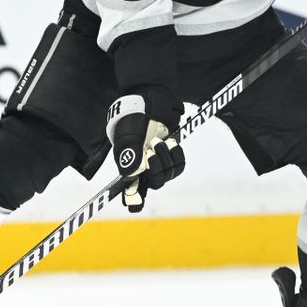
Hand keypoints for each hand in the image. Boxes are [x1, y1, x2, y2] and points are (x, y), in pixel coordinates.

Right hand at [106, 93, 185, 212]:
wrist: (150, 101)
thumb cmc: (134, 118)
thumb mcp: (129, 134)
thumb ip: (129, 153)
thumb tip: (130, 175)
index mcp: (128, 166)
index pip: (130, 192)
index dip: (133, 200)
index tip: (135, 205)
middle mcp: (142, 168)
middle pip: (154, 183)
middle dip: (156, 168)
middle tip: (152, 149)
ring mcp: (157, 162)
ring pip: (167, 175)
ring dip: (167, 157)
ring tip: (161, 140)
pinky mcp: (171, 155)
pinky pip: (178, 166)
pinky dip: (177, 155)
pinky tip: (172, 142)